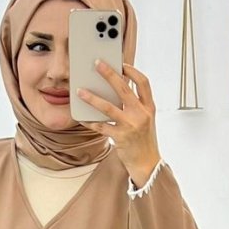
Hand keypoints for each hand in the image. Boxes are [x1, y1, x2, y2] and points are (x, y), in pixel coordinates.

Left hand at [76, 59, 160, 185]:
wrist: (148, 164)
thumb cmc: (144, 141)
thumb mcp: (145, 120)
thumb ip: (135, 106)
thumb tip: (114, 91)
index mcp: (149, 108)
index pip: (144, 83)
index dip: (133, 71)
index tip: (122, 63)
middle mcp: (141, 114)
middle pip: (124, 88)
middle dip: (109, 74)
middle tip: (97, 64)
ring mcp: (131, 126)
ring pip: (108, 107)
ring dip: (92, 98)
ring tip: (80, 91)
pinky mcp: (121, 138)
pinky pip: (101, 127)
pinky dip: (91, 122)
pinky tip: (83, 119)